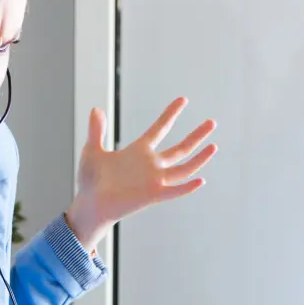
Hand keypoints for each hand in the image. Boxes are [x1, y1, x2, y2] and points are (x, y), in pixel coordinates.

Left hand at [65, 98, 216, 249]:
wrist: (89, 205)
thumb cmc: (90, 180)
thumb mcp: (92, 151)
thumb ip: (96, 131)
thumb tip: (96, 109)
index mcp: (139, 151)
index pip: (160, 128)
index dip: (171, 114)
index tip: (183, 99)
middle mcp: (151, 164)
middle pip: (180, 148)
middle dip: (196, 135)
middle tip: (212, 122)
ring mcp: (153, 180)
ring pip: (183, 168)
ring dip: (199, 159)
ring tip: (214, 145)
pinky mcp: (151, 195)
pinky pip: (173, 191)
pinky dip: (186, 187)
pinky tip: (201, 180)